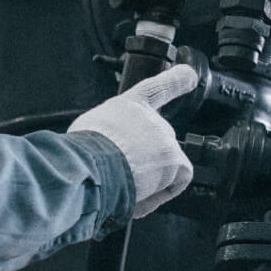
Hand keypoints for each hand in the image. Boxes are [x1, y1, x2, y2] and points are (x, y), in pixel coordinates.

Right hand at [68, 62, 198, 217]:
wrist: (88, 165)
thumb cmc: (80, 153)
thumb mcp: (88, 131)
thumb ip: (108, 134)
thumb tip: (108, 151)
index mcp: (127, 107)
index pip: (155, 89)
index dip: (174, 80)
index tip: (190, 74)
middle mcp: (149, 117)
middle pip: (158, 140)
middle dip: (145, 161)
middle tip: (121, 175)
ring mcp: (164, 137)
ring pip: (165, 165)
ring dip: (148, 180)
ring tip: (124, 187)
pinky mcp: (174, 159)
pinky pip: (177, 180)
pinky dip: (160, 193)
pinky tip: (140, 196)